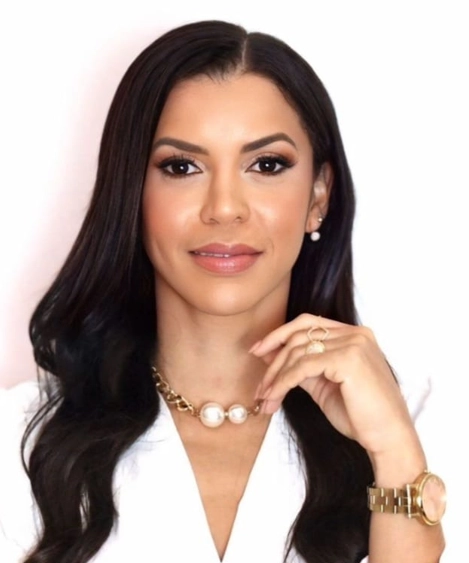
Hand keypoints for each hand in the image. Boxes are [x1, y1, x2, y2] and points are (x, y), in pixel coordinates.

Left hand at [251, 314, 419, 458]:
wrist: (389, 439)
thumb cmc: (361, 416)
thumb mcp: (324, 385)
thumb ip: (302, 367)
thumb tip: (269, 353)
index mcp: (354, 335)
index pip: (308, 323)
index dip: (279, 334)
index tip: (258, 351)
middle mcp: (355, 334)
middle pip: (299, 336)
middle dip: (273, 360)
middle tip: (259, 386)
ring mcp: (353, 343)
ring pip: (298, 352)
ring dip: (275, 376)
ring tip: (266, 398)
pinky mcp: (348, 359)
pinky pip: (303, 367)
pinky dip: (283, 382)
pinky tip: (275, 396)